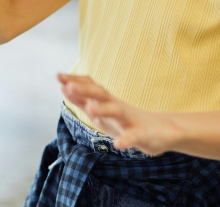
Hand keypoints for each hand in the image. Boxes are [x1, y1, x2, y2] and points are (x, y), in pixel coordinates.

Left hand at [57, 74, 181, 155]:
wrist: (161, 130)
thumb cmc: (126, 120)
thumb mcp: (102, 111)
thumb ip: (83, 101)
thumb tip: (64, 87)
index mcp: (106, 101)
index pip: (89, 87)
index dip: (74, 81)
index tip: (58, 75)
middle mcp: (116, 106)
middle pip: (100, 94)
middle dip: (85, 90)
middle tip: (68, 86)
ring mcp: (129, 120)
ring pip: (116, 111)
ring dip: (103, 109)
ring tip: (91, 109)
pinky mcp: (143, 135)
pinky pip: (134, 137)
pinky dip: (126, 140)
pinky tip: (119, 145)